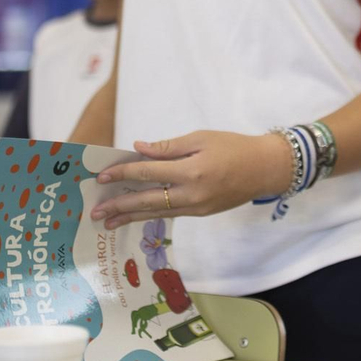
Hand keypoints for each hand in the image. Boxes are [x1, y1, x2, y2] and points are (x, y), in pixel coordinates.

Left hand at [89, 130, 291, 228]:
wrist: (265, 169)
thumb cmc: (234, 147)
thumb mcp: (202, 138)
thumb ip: (168, 147)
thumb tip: (139, 149)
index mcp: (191, 171)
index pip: (148, 174)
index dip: (123, 173)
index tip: (103, 176)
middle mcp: (192, 194)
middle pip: (147, 201)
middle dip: (119, 206)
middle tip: (95, 211)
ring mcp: (197, 207)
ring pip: (157, 213)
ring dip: (130, 217)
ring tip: (108, 223)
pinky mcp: (202, 213)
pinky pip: (171, 214)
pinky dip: (151, 214)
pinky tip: (136, 215)